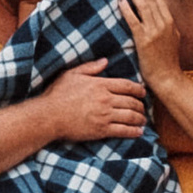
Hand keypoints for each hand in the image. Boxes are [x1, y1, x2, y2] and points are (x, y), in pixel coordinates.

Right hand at [33, 63, 149, 147]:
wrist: (49, 116)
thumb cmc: (58, 94)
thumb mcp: (72, 74)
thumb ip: (90, 67)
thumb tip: (105, 61)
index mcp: (100, 84)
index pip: (127, 86)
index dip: (138, 89)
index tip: (143, 92)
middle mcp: (106, 99)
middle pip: (131, 102)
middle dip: (140, 106)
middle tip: (143, 108)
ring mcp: (105, 115)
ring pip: (130, 116)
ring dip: (140, 118)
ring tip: (143, 120)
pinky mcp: (101, 130)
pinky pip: (123, 130)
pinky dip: (134, 131)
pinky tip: (139, 132)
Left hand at [121, 0, 181, 88]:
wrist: (168, 79)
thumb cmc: (167, 62)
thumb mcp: (173, 39)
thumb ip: (167, 26)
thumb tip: (159, 15)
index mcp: (170, 22)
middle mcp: (164, 24)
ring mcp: (154, 31)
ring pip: (143, 5)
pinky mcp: (144, 40)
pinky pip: (134, 20)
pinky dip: (127, 9)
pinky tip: (120, 1)